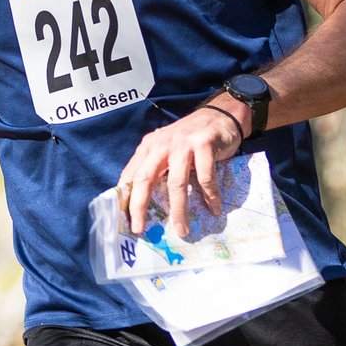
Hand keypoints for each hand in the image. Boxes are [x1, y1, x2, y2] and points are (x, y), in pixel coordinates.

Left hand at [116, 104, 244, 238]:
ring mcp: (183, 144)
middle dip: (140, 206)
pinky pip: (205, 178)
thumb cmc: (191, 139)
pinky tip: (214, 208)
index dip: (126, 198)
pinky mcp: (204, 144)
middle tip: (140, 228)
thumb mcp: (167, 149)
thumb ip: (156, 169)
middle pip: (146, 179)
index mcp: (149, 147)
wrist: (220, 114)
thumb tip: (144, 202)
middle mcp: (162, 144)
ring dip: (178, 210)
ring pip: (176, 183)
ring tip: (181, 230)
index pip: (132, 175)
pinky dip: (210, 196)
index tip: (124, 220)